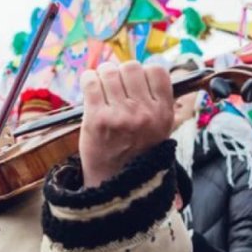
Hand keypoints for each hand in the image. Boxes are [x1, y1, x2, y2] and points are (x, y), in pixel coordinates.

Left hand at [78, 61, 174, 187]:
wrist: (116, 185)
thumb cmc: (135, 153)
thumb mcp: (159, 128)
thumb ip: (156, 100)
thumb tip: (143, 68)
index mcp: (163, 113)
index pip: (156, 70)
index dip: (143, 72)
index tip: (134, 82)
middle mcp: (145, 113)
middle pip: (131, 67)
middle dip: (120, 73)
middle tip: (115, 87)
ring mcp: (121, 115)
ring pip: (109, 71)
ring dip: (103, 75)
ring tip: (102, 88)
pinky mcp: (97, 119)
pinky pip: (90, 82)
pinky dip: (88, 80)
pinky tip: (90, 89)